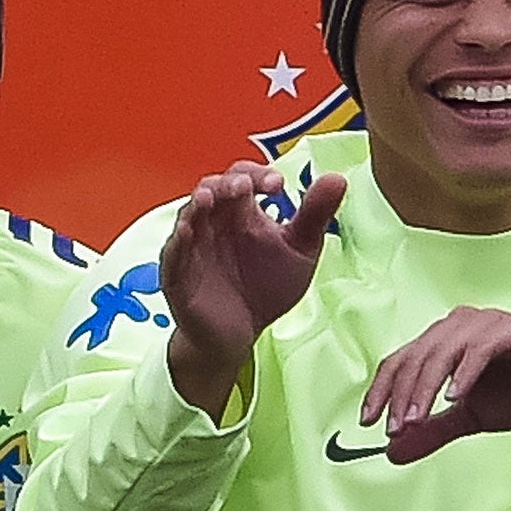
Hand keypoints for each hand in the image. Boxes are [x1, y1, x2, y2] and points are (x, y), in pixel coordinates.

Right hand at [159, 162, 345, 417]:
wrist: (241, 335)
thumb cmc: (265, 288)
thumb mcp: (299, 250)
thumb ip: (314, 216)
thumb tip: (338, 178)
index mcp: (240, 212)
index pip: (242, 178)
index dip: (257, 175)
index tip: (278, 185)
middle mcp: (214, 223)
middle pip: (212, 188)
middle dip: (226, 184)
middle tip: (243, 187)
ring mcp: (193, 248)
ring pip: (188, 215)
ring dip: (196, 204)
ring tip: (207, 199)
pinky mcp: (178, 276)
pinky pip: (173, 255)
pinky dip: (177, 242)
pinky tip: (187, 233)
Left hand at [363, 311, 510, 463]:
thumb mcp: (474, 417)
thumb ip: (434, 431)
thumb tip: (392, 454)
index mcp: (442, 342)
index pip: (399, 362)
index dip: (380, 391)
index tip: (367, 423)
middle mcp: (457, 326)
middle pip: (413, 357)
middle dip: (399, 395)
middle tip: (394, 429)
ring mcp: (483, 325)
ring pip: (440, 353)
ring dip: (424, 388)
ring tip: (416, 419)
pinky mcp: (510, 330)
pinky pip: (479, 349)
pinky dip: (464, 373)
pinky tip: (456, 398)